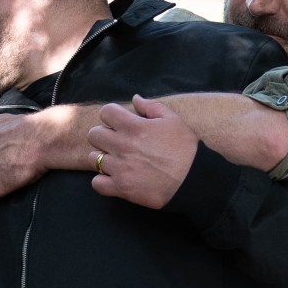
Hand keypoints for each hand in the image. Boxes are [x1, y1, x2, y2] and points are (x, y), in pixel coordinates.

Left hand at [84, 96, 198, 208]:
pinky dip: (102, 180)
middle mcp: (122, 145)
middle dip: (103, 135)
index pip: (105, 112)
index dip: (112, 116)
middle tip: (116, 142)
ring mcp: (120, 168)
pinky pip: (96, 183)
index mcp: (134, 126)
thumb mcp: (173, 120)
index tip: (120, 123)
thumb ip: (151, 107)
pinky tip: (113, 178)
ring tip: (117, 161)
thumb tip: (135, 99)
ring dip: (103, 158)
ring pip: (93, 159)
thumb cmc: (186, 149)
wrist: (194, 180)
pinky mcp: (121, 188)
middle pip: (94, 134)